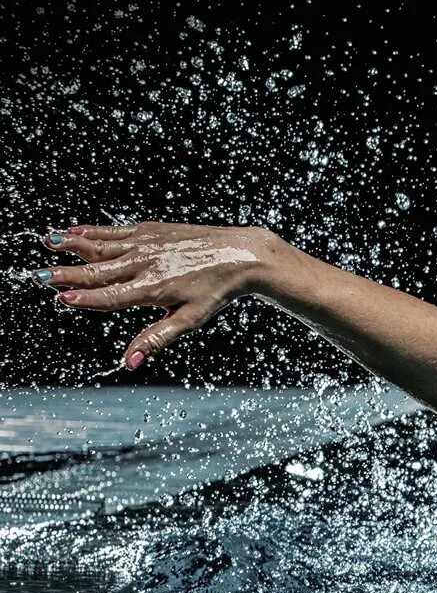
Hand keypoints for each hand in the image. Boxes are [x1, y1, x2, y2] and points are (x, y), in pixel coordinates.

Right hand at [35, 221, 291, 368]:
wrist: (241, 254)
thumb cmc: (216, 291)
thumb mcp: (190, 320)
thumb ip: (155, 338)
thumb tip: (129, 363)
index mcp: (152, 290)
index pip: (110, 297)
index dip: (85, 299)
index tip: (61, 300)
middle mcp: (145, 264)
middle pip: (98, 270)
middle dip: (66, 274)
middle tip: (39, 276)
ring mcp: (146, 244)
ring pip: (101, 245)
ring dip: (71, 245)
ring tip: (46, 241)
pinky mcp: (151, 230)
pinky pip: (116, 231)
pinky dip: (93, 231)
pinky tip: (73, 231)